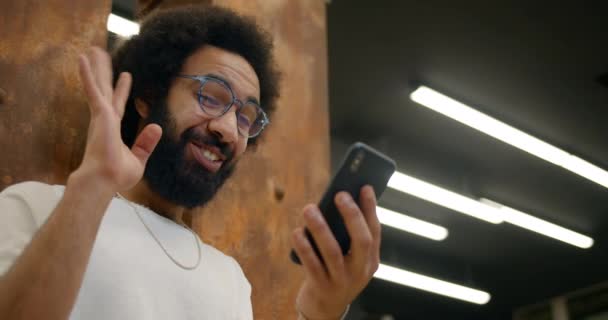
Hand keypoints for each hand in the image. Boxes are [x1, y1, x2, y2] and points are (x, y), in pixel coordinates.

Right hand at [74, 47, 161, 192]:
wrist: (104, 181)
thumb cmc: (117, 176)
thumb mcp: (137, 159)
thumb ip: (146, 143)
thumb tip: (156, 127)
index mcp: (112, 129)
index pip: (117, 105)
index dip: (121, 90)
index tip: (126, 76)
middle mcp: (104, 119)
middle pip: (104, 89)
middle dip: (104, 72)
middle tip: (101, 54)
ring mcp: (100, 115)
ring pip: (98, 84)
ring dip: (96, 67)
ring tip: (93, 49)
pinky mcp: (99, 114)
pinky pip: (93, 89)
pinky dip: (88, 74)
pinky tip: (83, 59)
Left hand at [292, 186, 380, 319]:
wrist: (325, 309)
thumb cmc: (335, 273)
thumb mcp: (349, 258)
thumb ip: (346, 236)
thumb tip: (336, 202)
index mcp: (370, 261)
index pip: (374, 231)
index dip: (370, 208)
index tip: (364, 187)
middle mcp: (359, 271)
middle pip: (361, 240)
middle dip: (351, 215)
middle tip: (339, 194)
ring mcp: (341, 281)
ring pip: (332, 251)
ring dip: (320, 228)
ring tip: (309, 208)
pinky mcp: (321, 287)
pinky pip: (311, 264)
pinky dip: (303, 246)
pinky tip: (297, 232)